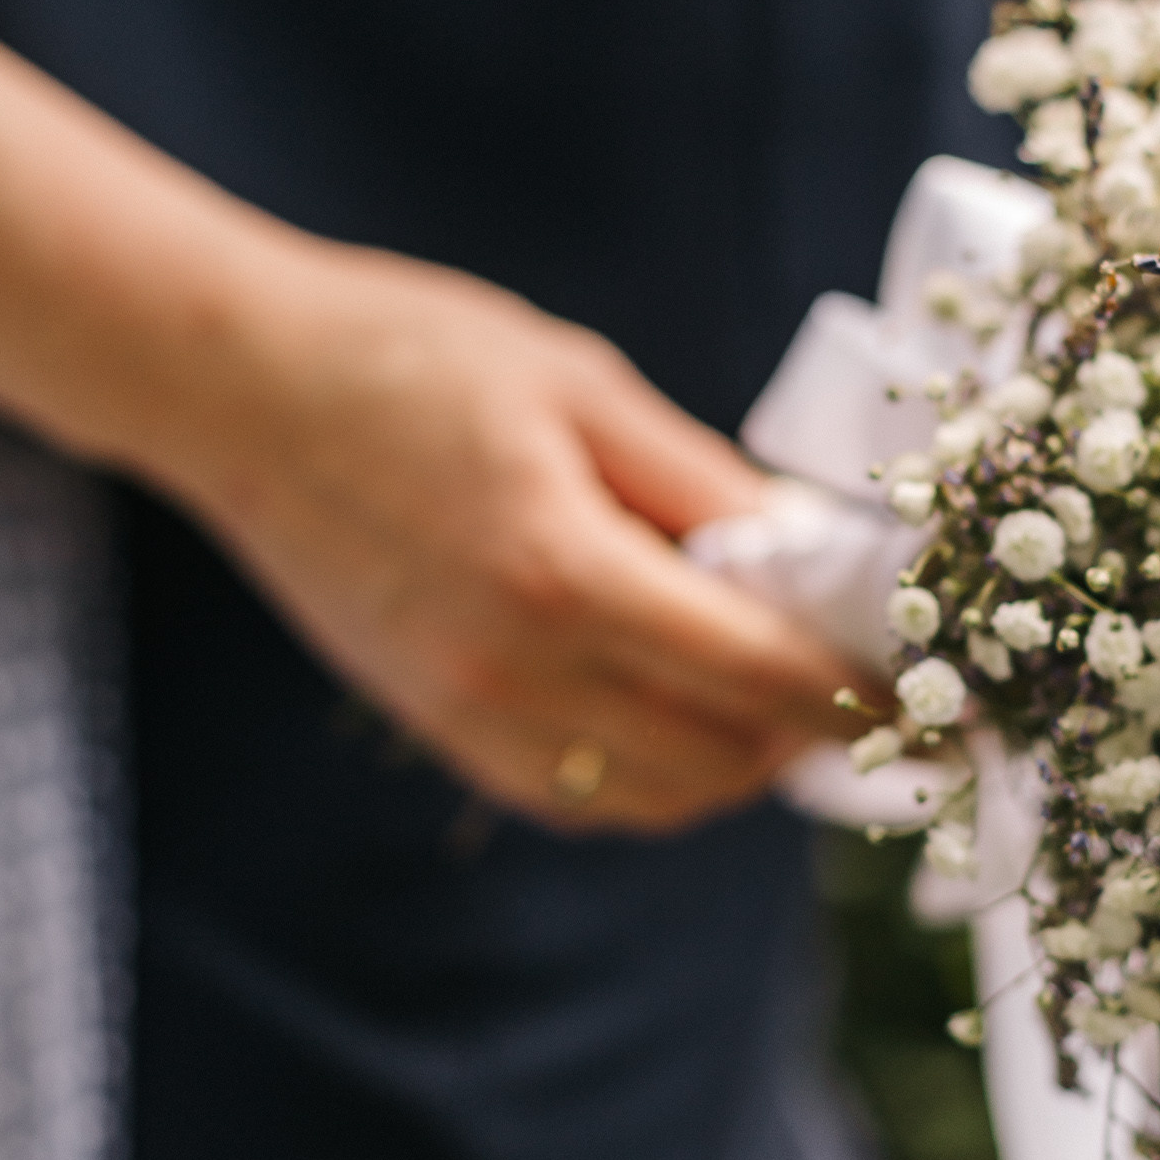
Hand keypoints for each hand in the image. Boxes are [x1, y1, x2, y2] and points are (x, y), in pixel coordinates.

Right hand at [173, 239, 859, 834]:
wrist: (237, 391)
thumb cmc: (407, 357)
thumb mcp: (582, 386)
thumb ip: (703, 482)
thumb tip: (812, 550)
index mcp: (565, 573)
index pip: (758, 673)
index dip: (858, 689)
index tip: (923, 688)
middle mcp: (516, 670)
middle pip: (719, 759)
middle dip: (809, 736)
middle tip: (858, 684)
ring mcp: (468, 714)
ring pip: (652, 801)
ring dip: (734, 769)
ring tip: (775, 703)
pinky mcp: (436, 727)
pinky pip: (576, 798)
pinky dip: (650, 779)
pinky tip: (677, 715)